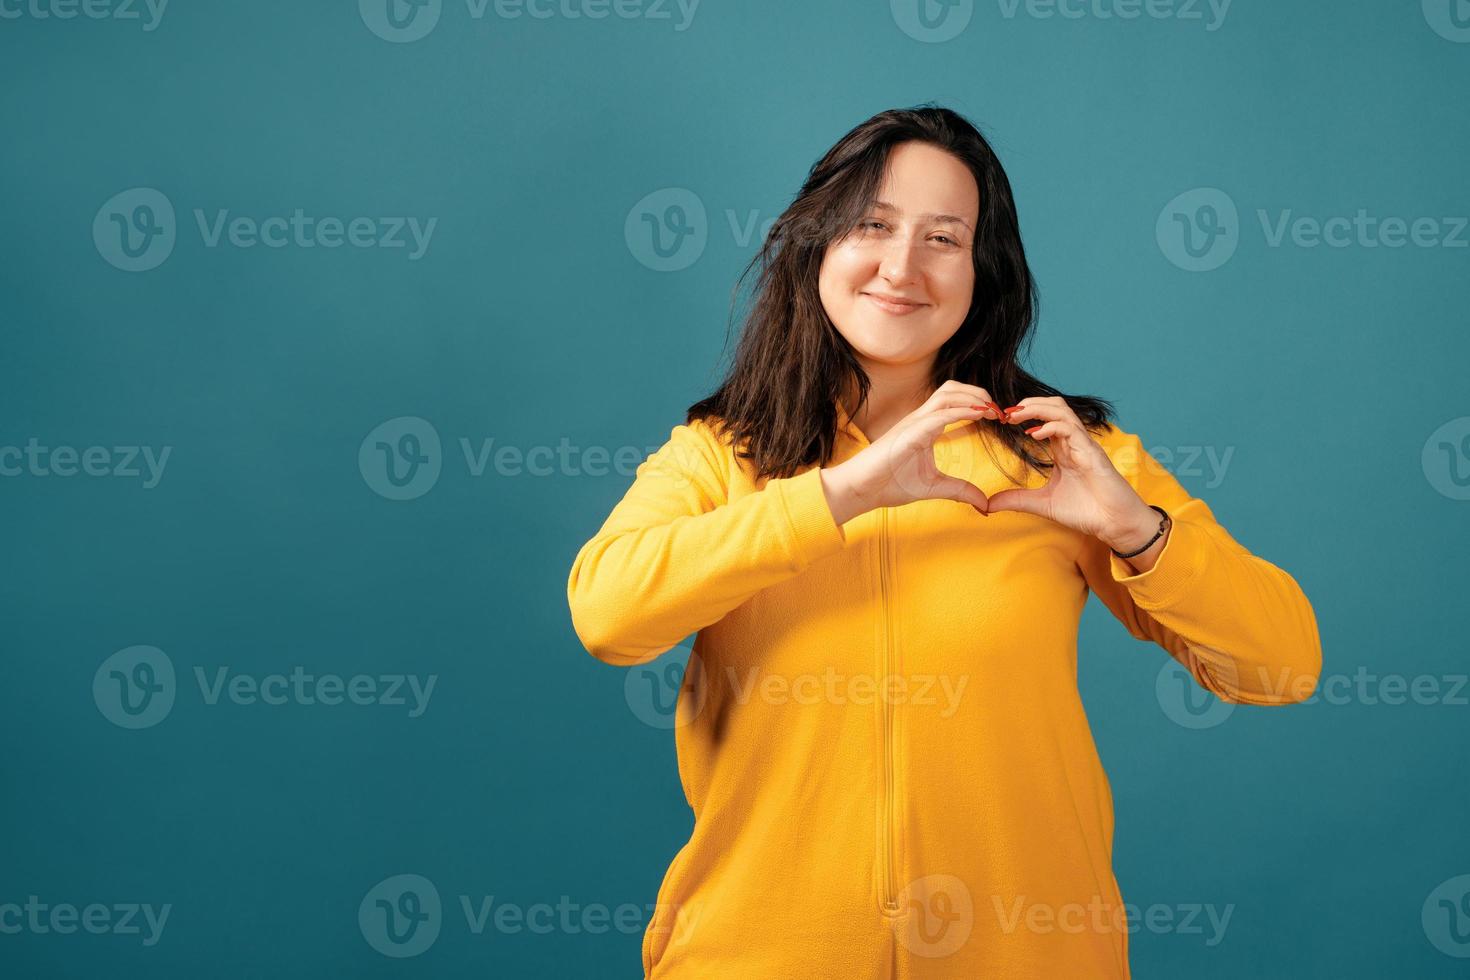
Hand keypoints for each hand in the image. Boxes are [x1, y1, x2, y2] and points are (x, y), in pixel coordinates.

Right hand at [821, 380, 1000, 523]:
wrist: (859, 490)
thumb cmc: (888, 484)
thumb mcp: (934, 488)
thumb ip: (959, 491)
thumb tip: (984, 503)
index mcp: (924, 426)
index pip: (953, 401)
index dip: (977, 403)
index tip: (997, 417)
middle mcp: (919, 419)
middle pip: (951, 389)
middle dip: (978, 393)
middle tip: (998, 410)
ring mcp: (913, 423)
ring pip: (946, 394)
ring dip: (972, 398)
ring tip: (991, 409)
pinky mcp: (909, 432)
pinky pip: (939, 415)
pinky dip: (961, 411)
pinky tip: (979, 415)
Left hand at [984, 396, 1157, 547]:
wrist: (1114, 524)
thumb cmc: (1086, 511)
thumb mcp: (1042, 504)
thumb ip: (1016, 500)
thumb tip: (987, 505)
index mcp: (1063, 450)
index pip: (1044, 419)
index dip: (1024, 414)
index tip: (1002, 419)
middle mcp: (1073, 442)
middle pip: (1054, 407)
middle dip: (1029, 404)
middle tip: (1006, 412)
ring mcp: (1084, 445)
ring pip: (1062, 411)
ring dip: (1038, 408)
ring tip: (1016, 414)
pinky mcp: (1092, 453)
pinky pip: (1072, 430)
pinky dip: (1051, 427)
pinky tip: (1034, 434)